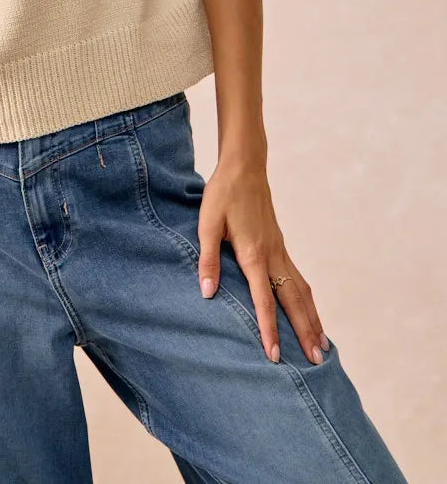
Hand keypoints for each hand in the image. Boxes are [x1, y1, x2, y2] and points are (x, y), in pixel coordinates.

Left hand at [196, 157, 329, 365]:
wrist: (244, 168)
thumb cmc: (223, 195)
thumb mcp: (207, 224)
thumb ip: (208, 259)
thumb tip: (207, 294)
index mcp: (253, 254)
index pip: (264, 301)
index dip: (269, 330)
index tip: (274, 357)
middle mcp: (272, 256)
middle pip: (293, 301)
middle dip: (305, 333)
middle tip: (316, 363)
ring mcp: (280, 250)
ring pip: (302, 291)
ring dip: (313, 319)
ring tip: (322, 346)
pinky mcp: (280, 245)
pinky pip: (299, 278)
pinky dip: (308, 299)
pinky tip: (309, 310)